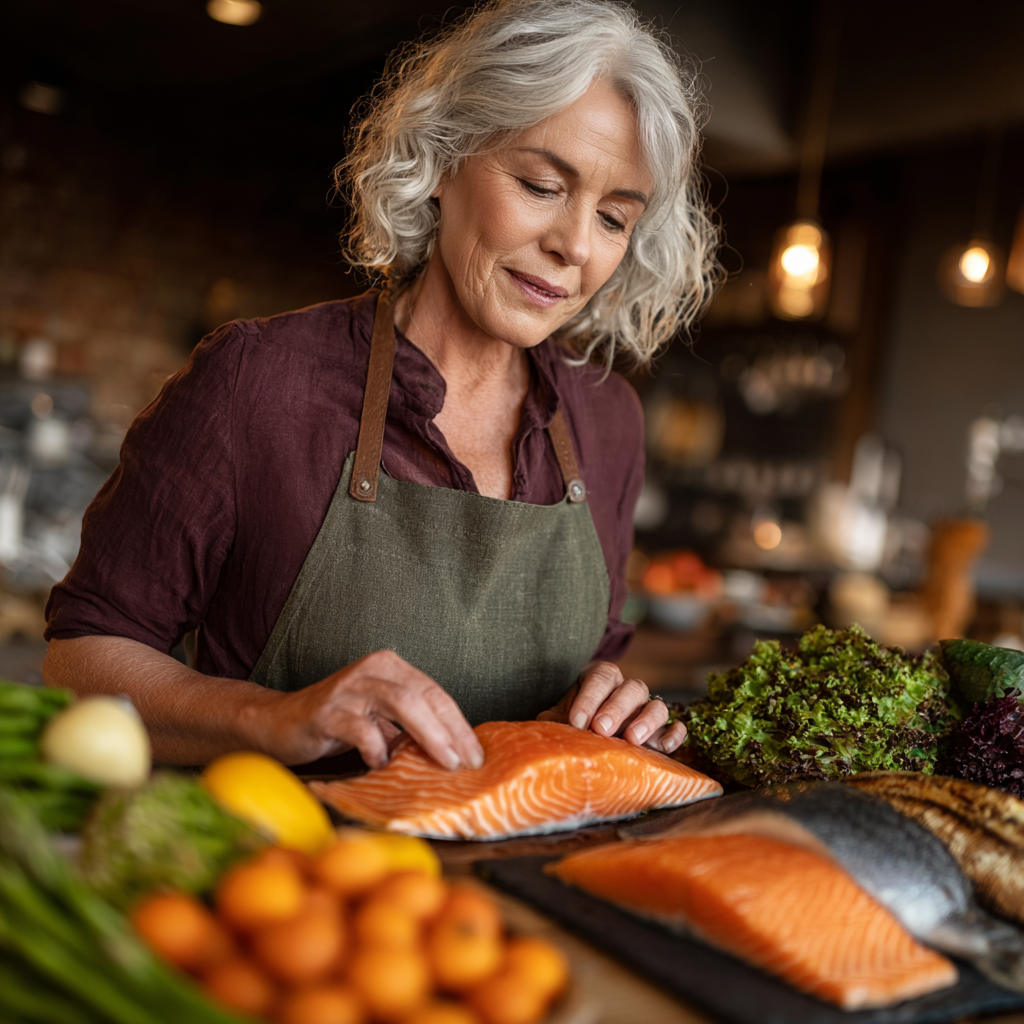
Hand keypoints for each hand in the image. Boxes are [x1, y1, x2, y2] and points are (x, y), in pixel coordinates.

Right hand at [258, 650, 484, 771]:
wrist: (280, 723)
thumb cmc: (338, 723)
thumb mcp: (381, 719)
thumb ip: (410, 727)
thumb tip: (454, 753)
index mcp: (390, 667)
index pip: (435, 692)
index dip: (458, 723)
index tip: (476, 753)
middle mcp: (372, 669)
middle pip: (423, 695)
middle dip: (450, 730)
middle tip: (465, 762)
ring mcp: (348, 688)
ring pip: (401, 703)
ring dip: (428, 736)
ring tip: (442, 762)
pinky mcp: (326, 711)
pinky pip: (361, 729)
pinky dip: (377, 749)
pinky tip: (381, 763)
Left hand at [538, 661, 686, 753]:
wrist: (587, 742)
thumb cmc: (570, 728)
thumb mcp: (557, 721)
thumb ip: (551, 723)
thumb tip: (538, 736)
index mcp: (600, 679)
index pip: (599, 677)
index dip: (589, 698)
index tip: (576, 722)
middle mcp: (626, 691)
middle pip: (632, 688)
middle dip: (616, 708)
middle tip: (601, 730)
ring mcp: (647, 710)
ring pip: (657, 704)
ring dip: (647, 720)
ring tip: (632, 740)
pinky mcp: (662, 732)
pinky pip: (676, 727)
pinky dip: (674, 735)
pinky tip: (664, 747)